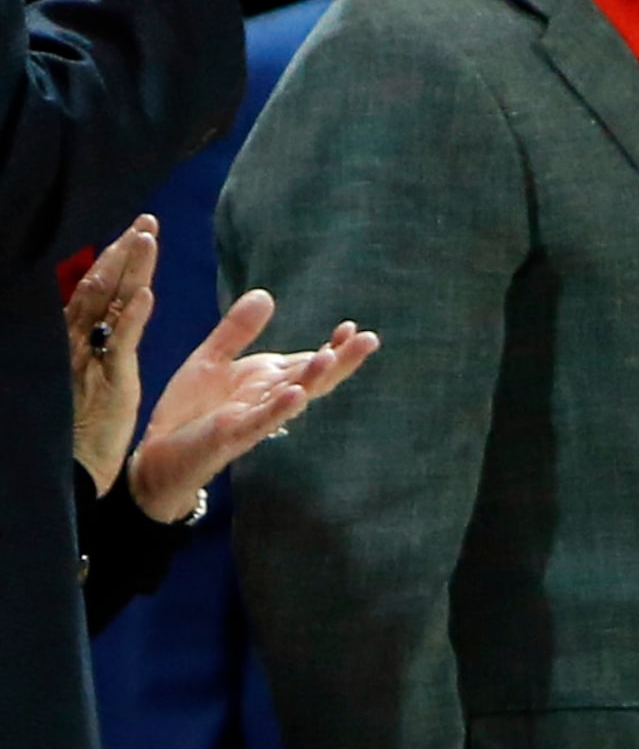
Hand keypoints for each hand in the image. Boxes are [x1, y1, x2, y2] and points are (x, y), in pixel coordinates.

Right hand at [66, 215, 158, 493]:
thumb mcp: (88, 375)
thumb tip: (114, 310)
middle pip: (100, 286)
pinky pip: (120, 343)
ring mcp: (91, 359)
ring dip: (129, 270)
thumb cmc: (78, 426)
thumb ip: (99, 341)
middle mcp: (78, 342)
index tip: (137, 230)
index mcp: (76, 339)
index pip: (96, 289)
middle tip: (147, 220)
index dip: (116, 258)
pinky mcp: (108, 381)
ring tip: (147, 237)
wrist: (69, 469)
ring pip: (109, 305)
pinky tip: (146, 293)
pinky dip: (133, 317)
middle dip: (124, 251)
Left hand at [127, 290, 377, 522]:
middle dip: (341, 361)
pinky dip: (281, 409)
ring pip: (292, 398)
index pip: (309, 362)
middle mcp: (268, 399)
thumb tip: (266, 294)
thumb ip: (237, 330)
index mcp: (267, 380)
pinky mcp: (232, 435)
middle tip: (370, 340)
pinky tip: (297, 395)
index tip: (351, 327)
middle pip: (313, 378)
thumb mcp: (211, 359)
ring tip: (331, 357)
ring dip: (313, 380)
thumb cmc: (189, 411)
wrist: (157, 455)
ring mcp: (254, 418)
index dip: (333, 347)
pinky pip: (261, 421)